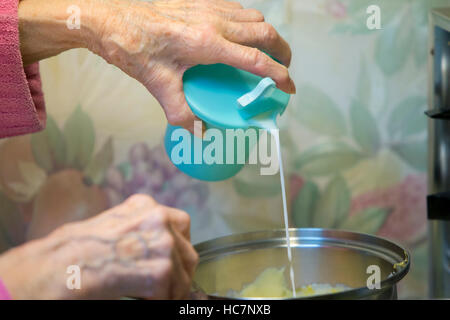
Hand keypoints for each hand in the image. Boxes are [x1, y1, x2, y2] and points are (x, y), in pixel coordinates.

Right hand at [0, 194, 197, 298]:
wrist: (60, 266)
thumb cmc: (73, 249)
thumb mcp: (107, 224)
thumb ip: (134, 228)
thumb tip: (149, 247)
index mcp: (145, 206)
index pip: (179, 224)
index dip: (177, 247)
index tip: (171, 262)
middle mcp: (159, 219)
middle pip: (187, 251)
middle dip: (179, 271)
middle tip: (166, 287)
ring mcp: (163, 243)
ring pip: (183, 274)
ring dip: (171, 290)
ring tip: (154, 297)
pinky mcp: (161, 270)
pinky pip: (172, 293)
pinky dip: (162, 300)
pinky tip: (145, 300)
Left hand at [18, 0, 294, 132]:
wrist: (111, 18)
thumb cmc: (134, 48)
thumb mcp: (159, 84)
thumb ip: (181, 114)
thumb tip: (198, 135)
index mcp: (209, 43)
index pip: (258, 60)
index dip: (279, 76)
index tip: (289, 89)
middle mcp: (216, 21)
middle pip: (266, 32)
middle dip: (282, 51)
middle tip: (283, 68)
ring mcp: (209, 6)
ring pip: (254, 16)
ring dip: (266, 34)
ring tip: (265, 52)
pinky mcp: (201, 0)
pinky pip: (237, 8)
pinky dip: (248, 22)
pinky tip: (239, 35)